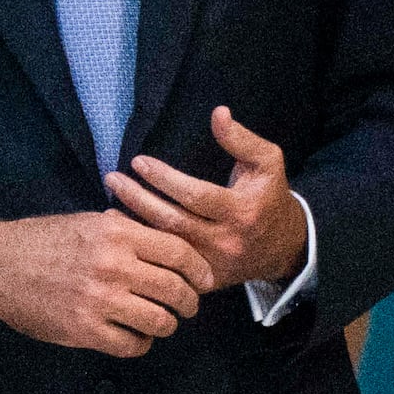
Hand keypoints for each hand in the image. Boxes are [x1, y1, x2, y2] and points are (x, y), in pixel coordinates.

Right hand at [0, 211, 205, 355]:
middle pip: (176, 289)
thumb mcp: (88, 222)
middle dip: (189, 303)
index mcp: (118, 233)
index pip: (179, 252)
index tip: (204, 281)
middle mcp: (113, 265)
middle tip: (187, 307)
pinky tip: (134, 336)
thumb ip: (128, 232)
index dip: (199, 270)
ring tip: (161, 323)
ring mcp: (99, 300)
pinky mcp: (84, 329)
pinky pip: (132, 345)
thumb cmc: (41, 242)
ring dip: (167, 325)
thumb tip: (167, 246)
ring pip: (159, 321)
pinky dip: (141, 344)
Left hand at [110, 109, 307, 294]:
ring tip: (111, 198)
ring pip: (166, 245)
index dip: (165, 178)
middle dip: (139, 198)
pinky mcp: (205, 281)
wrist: (283, 248)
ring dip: (134, 221)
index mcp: (242, 211)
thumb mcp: (268, 162)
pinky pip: (168, 264)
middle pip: (174, 221)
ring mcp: (213, 265)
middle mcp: (226, 241)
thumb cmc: (269, 197)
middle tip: (113, 178)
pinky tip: (124, 229)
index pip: (196, 195)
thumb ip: (242, 139)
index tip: (138, 162)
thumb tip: (218, 113)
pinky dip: (145, 247)